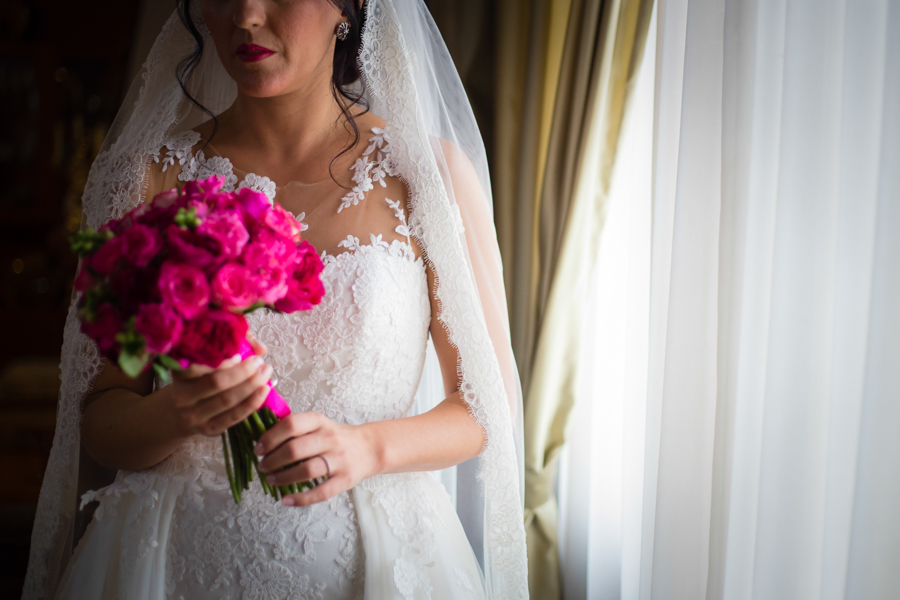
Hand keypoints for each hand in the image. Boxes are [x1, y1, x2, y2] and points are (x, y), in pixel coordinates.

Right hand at [166, 336, 272, 437]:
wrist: (186, 411)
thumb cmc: (204, 377)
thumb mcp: (209, 359)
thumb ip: (233, 346)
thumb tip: (260, 347)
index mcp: (178, 374)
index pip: (197, 366)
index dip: (220, 360)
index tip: (239, 354)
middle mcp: (182, 396)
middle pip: (216, 383)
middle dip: (242, 371)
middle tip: (259, 362)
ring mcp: (194, 415)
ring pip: (227, 400)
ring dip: (251, 385)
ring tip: (265, 372)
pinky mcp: (209, 429)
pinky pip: (234, 416)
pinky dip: (252, 402)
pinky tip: (264, 390)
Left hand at [254, 412, 381, 505]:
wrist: (369, 448)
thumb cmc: (336, 437)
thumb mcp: (319, 425)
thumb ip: (295, 429)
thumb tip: (261, 439)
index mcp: (320, 422)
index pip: (291, 424)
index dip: (270, 437)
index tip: (258, 448)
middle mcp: (330, 439)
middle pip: (295, 449)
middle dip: (273, 460)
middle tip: (263, 466)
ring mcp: (339, 460)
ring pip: (306, 471)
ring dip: (283, 478)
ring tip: (271, 480)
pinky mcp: (345, 480)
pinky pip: (320, 492)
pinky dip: (300, 499)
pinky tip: (286, 500)